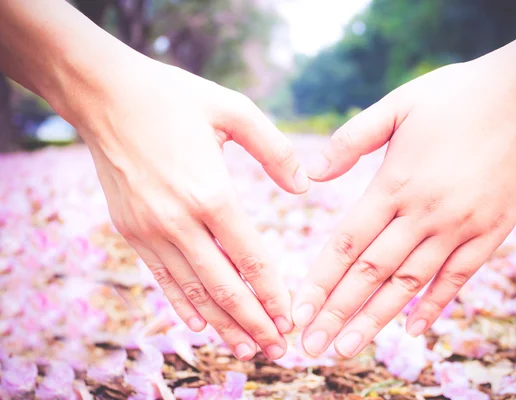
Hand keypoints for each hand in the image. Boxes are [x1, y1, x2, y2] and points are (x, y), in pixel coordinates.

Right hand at [77, 57, 309, 359]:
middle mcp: (179, 221)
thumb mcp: (234, 110)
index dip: (273, 295)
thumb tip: (304, 187)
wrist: (105, 95)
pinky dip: (183, 305)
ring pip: (192, 291)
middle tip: (277, 350)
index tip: (289, 320)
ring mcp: (150, 230)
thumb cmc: (174, 98)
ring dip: (221, 324)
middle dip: (253, 323)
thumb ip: (274, 150)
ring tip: (245, 350)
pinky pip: (162, 278)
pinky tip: (200, 325)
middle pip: (223, 287)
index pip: (251, 260)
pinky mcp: (131, 232)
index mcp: (211, 193)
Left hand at [292, 58, 515, 357]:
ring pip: (409, 284)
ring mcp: (459, 226)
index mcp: (395, 183)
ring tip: (348, 348)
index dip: (320, 280)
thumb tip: (311, 175)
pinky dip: (433, 305)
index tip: (298, 311)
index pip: (347, 242)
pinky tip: (412, 330)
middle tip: (311, 346)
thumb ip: (351, 140)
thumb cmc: (454, 97)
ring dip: (376, 320)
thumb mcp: (397, 105)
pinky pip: (456, 279)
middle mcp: (424, 212)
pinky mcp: (489, 233)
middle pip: (372, 273)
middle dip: (338, 313)